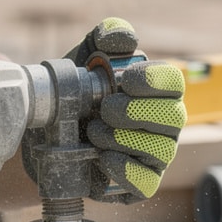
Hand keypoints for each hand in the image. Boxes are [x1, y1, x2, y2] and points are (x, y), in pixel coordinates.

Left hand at [67, 18, 186, 202]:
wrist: (47, 131)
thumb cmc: (77, 92)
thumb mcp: (86, 57)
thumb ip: (106, 38)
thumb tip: (125, 37)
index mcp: (157, 91)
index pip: (174, 82)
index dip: (154, 81)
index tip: (124, 82)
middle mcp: (164, 124)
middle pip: (174, 117)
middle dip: (137, 112)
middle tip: (105, 109)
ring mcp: (155, 155)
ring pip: (160, 150)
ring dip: (125, 139)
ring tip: (95, 133)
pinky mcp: (140, 183)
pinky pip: (147, 183)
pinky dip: (126, 171)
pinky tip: (103, 158)